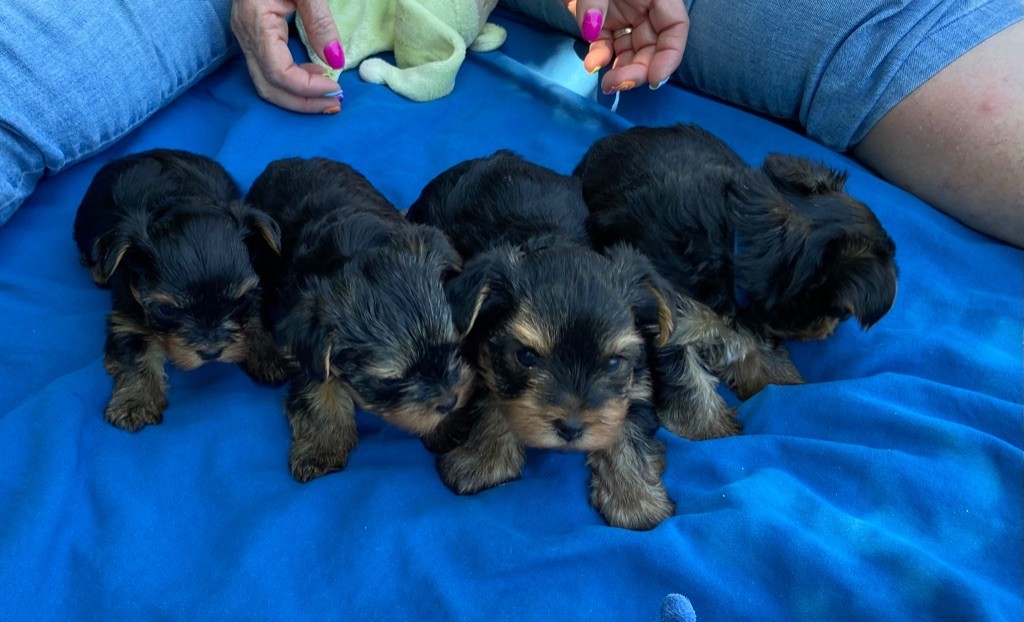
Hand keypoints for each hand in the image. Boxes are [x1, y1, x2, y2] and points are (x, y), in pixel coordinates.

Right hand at [231, 0, 345, 112]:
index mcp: (255, 22)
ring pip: (266, 83)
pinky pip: (269, 69)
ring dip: (298, 97)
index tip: (336, 87)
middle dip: (302, 103)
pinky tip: (315, 78)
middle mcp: (246, 34)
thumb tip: (336, 61)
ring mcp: (246, 35)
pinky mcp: (254, 34)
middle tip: (335, 104)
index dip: (307, 88)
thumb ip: (320, 22)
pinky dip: (293, 82)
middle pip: (268, 87)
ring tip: (329, 96)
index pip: (278, 73)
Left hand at [567, 0, 688, 92]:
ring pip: (631, 52)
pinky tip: (592, 64)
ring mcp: (624, 16)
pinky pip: (606, 47)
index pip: (675, 28)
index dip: (670, 56)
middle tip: (619, 85)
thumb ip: (594, 1)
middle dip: (640, 70)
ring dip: (622, 71)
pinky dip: (601, 59)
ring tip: (607, 83)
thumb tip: (592, 32)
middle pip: (653, 46)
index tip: (655, 79)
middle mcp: (645, 7)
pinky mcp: (602, 23)